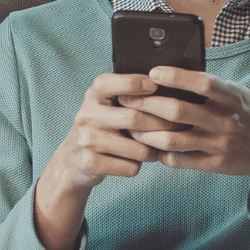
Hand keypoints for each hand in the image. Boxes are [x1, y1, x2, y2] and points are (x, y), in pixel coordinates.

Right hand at [33, 73, 181, 249]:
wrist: (72, 159)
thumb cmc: (102, 127)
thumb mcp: (106, 105)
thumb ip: (128, 97)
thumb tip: (168, 91)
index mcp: (93, 96)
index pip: (110, 84)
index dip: (134, 83)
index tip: (155, 86)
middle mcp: (86, 115)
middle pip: (134, 118)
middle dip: (161, 124)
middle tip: (177, 127)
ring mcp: (86, 140)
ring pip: (138, 148)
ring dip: (152, 151)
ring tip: (154, 148)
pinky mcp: (90, 163)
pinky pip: (130, 167)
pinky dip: (138, 166)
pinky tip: (134, 161)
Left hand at [120, 66, 249, 204]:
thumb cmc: (248, 113)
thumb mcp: (236, 93)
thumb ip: (209, 86)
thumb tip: (170, 73)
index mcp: (231, 97)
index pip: (201, 83)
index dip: (175, 77)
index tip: (152, 73)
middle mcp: (225, 120)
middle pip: (177, 111)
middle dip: (146, 104)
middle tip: (126, 99)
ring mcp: (219, 144)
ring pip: (172, 140)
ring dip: (146, 133)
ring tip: (132, 125)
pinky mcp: (214, 165)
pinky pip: (179, 160)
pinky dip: (161, 153)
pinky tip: (151, 145)